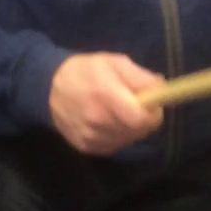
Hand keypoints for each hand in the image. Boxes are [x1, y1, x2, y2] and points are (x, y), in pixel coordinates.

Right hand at [49, 53, 164, 155]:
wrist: (49, 88)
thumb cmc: (86, 71)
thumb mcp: (114, 62)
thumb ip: (140, 77)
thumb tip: (162, 89)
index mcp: (105, 95)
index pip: (141, 119)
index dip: (153, 114)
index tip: (152, 105)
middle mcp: (97, 120)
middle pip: (136, 132)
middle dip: (143, 120)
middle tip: (135, 106)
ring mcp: (90, 137)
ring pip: (127, 140)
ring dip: (130, 129)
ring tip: (119, 113)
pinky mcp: (86, 148)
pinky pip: (114, 146)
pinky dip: (118, 136)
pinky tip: (109, 122)